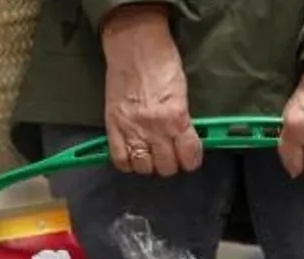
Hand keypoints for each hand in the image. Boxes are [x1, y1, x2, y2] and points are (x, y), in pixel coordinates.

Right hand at [101, 5, 201, 176]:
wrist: (134, 44)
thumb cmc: (162, 62)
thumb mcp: (182, 93)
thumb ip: (184, 121)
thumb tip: (186, 142)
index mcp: (176, 117)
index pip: (189, 157)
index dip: (191, 160)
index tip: (189, 157)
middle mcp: (155, 128)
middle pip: (166, 167)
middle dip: (171, 163)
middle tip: (169, 154)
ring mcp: (131, 129)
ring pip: (144, 168)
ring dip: (149, 165)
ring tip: (151, 154)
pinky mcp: (112, 126)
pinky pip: (120, 160)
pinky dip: (128, 163)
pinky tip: (133, 154)